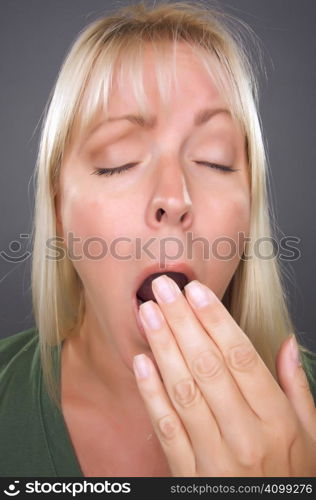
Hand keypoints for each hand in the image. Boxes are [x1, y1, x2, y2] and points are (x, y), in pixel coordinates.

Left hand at [133, 275, 315, 475]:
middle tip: (162, 288)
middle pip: (208, 366)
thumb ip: (297, 388)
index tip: (196, 291)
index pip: (241, 357)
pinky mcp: (188, 474)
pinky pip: (167, 427)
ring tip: (148, 313)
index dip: (216, 320)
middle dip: (182, 321)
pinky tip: (141, 362)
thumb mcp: (311, 436)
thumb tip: (288, 343)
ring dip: (163, 347)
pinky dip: (151, 393)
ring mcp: (215, 457)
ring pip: (184, 390)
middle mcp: (246, 435)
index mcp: (277, 421)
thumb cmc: (290, 477)